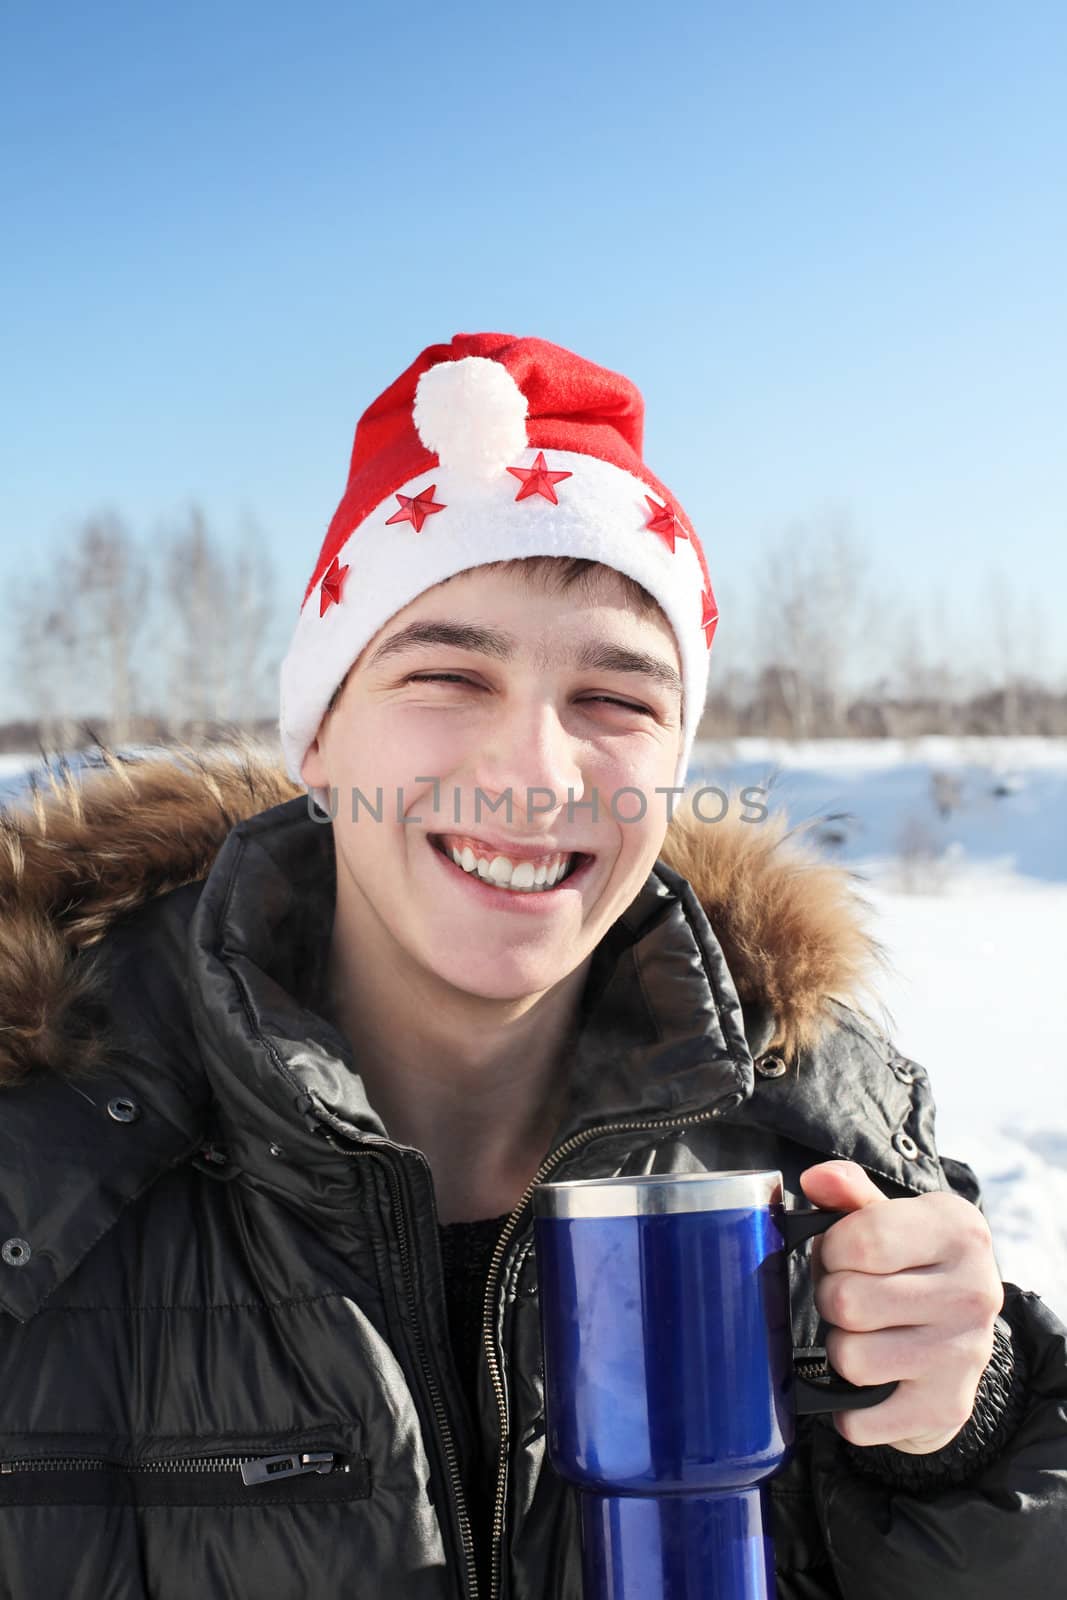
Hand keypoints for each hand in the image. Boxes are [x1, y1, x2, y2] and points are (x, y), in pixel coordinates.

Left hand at [799, 1159, 1003, 1453]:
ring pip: (849, 1357)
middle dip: (832, 1298)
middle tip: (852, 1297)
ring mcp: (965, 1355)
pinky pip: (858, 1419)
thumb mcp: (887, 1216)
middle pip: (847, 1301)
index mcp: (960, 1231)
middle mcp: (974, 1292)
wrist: (957, 1339)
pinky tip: (873, 1380)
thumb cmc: (908, 1265)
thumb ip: (848, 1191)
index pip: (862, 1240)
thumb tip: (815, 1179)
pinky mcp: (947, 1409)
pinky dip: (849, 1407)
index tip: (840, 1254)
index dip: (831, 1249)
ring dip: (840, 1348)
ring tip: (865, 1334)